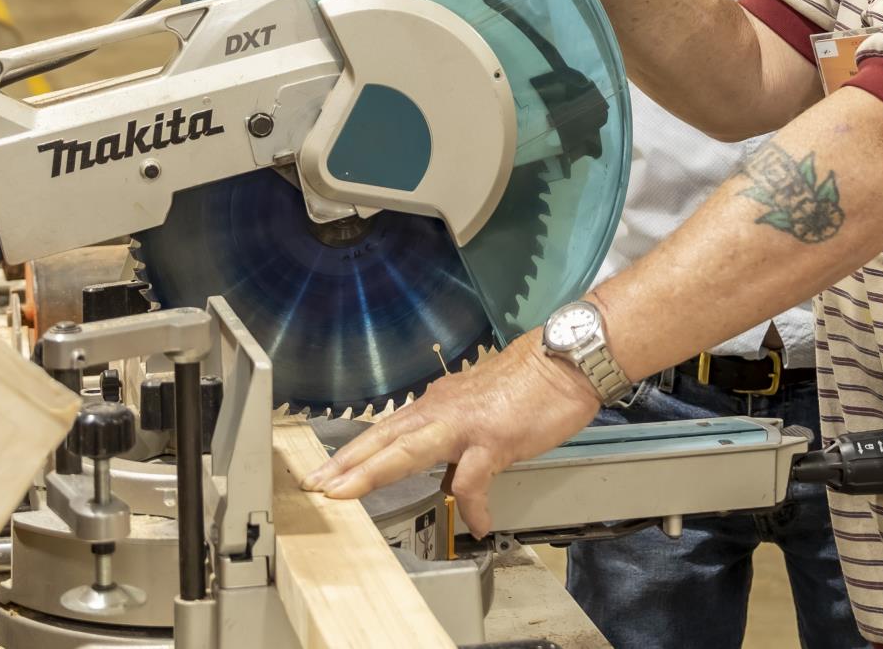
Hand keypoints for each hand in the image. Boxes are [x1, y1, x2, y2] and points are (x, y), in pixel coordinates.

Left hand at [300, 329, 602, 536]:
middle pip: (385, 438)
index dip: (356, 451)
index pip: (389, 428)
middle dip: (346, 463)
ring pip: (407, 449)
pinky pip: (474, 480)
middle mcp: (444, 409)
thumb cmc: (534, 382)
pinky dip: (474, 506)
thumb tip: (453, 474)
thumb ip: (461, 439)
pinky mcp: (494, 438)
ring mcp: (466, 424)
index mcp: (440, 403)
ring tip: (344, 496)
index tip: (329, 470)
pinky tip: (480, 525)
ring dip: (371, 472)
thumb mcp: (485, 410)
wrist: (568, 358)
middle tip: (313, 483)